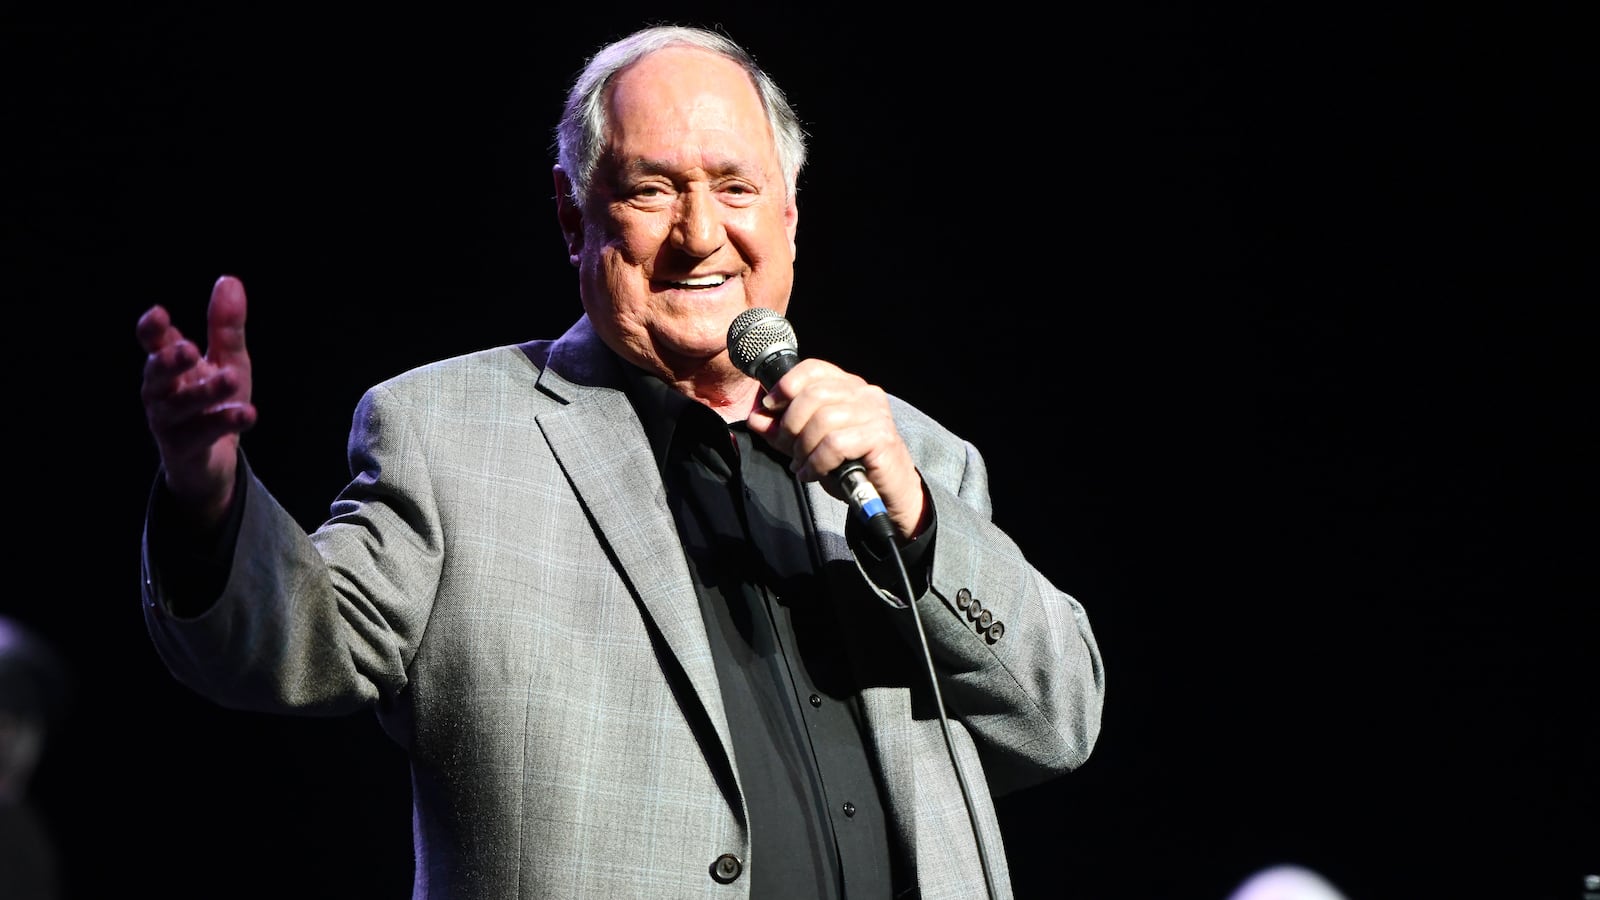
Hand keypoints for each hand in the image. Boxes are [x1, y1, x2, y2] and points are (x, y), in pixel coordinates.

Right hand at [136, 275, 257, 526]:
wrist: (213, 460)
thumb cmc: (213, 402)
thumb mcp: (226, 360)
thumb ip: (225, 326)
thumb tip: (229, 280)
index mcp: (168, 365)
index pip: (152, 343)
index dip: (151, 330)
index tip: (158, 314)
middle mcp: (161, 391)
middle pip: (156, 374)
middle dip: (169, 361)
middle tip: (188, 348)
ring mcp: (168, 421)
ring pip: (180, 405)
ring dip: (205, 392)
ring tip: (231, 378)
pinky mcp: (183, 447)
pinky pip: (203, 433)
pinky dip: (225, 422)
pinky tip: (248, 413)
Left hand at [744, 358, 927, 542]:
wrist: (887, 493)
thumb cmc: (849, 464)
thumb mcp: (809, 445)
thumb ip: (783, 431)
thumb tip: (756, 417)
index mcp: (847, 386)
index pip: (813, 368)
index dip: (786, 385)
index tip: (770, 406)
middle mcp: (864, 392)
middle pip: (813, 395)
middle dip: (790, 425)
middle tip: (787, 448)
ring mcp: (875, 413)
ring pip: (823, 420)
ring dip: (804, 447)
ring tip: (803, 465)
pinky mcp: (881, 436)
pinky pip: (836, 444)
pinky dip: (817, 462)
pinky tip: (813, 474)